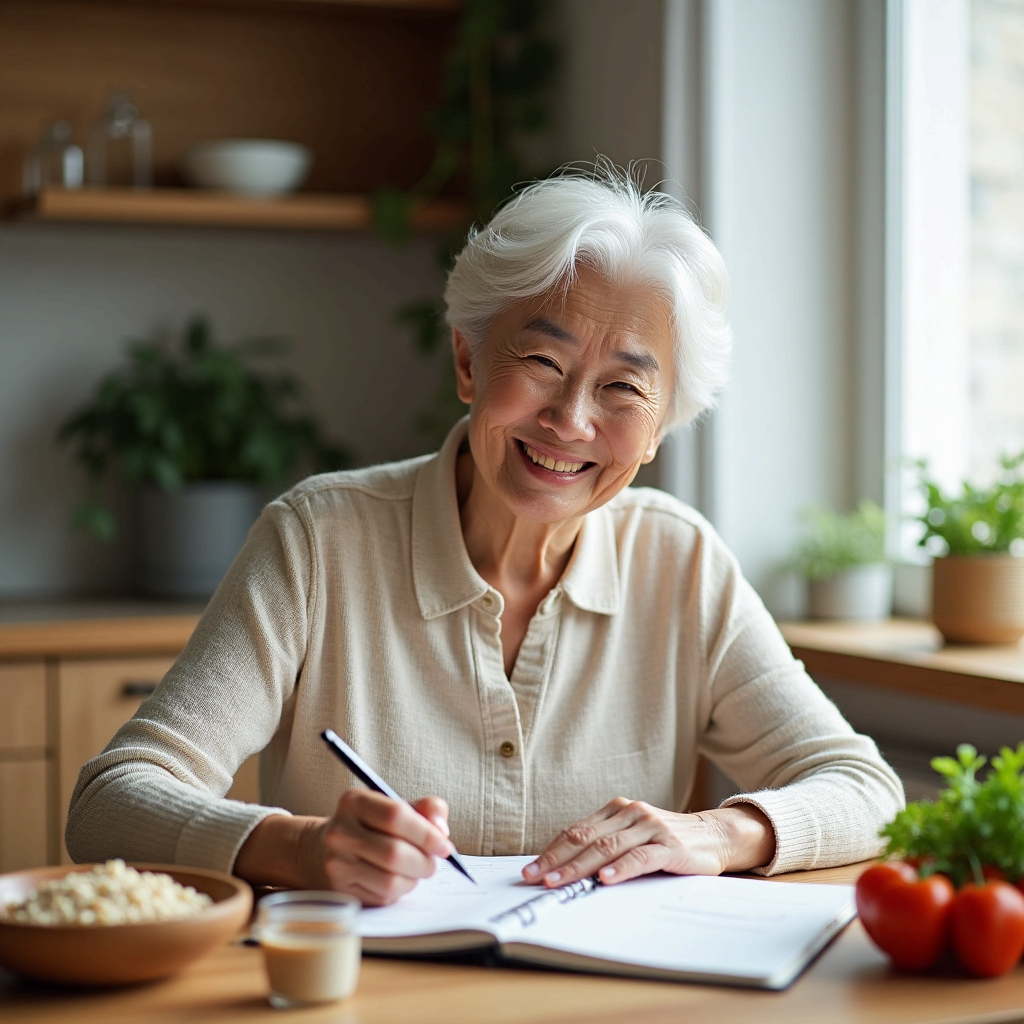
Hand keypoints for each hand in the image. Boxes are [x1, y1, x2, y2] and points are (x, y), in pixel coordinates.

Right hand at [314, 791, 453, 905]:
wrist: (321, 849)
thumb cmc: (371, 826)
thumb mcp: (395, 807)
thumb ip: (426, 809)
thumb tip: (441, 830)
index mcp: (354, 802)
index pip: (396, 816)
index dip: (426, 833)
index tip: (444, 845)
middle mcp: (340, 832)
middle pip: (394, 853)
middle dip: (424, 862)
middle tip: (433, 862)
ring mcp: (336, 864)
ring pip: (390, 880)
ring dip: (414, 879)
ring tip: (416, 870)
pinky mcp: (339, 890)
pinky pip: (382, 896)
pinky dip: (399, 890)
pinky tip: (397, 880)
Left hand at [522, 798, 774, 887]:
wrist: (715, 836)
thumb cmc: (668, 842)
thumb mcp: (633, 838)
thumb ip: (606, 846)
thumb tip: (564, 868)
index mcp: (617, 810)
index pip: (576, 831)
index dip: (551, 851)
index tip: (530, 870)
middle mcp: (631, 813)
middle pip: (585, 838)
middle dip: (556, 860)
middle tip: (534, 878)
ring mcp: (650, 827)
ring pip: (607, 847)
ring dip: (579, 866)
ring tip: (559, 882)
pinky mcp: (670, 846)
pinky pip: (640, 857)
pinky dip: (620, 868)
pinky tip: (605, 879)